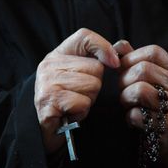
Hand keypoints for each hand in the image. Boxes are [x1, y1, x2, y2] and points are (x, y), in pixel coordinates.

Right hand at [34, 28, 119, 153]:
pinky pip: (82, 102)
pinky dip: (81, 112)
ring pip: (92, 86)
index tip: (114, 63)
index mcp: (57, 56)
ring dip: (89, 101)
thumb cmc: (67, 103)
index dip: (103, 47)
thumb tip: (122, 47)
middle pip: (95, 68)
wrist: (45, 131)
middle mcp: (49, 66)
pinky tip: (71, 114)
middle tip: (80, 97)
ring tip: (75, 106)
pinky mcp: (49, 101)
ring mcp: (47, 83)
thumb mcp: (79, 77)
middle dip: (95, 87)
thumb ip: (97, 60)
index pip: (84, 36)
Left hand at [116, 42, 167, 167]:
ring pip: (139, 90)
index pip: (153, 52)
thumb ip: (134, 61)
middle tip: (123, 91)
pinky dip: (129, 118)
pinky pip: (137, 115)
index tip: (122, 69)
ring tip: (129, 105)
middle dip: (124, 80)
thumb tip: (118, 45)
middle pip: (143, 70)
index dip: (131, 58)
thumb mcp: (150, 80)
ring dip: (125, 98)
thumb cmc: (153, 105)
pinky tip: (134, 120)